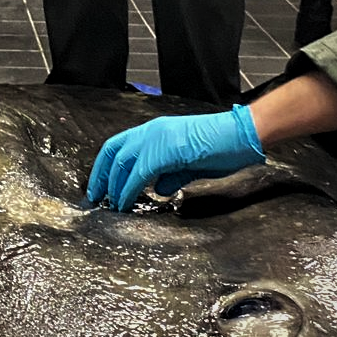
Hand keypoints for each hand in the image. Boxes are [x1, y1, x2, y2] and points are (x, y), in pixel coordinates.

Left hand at [87, 104, 266, 213]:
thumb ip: (171, 174)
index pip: (119, 146)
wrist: (240, 135)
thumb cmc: (221, 147)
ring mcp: (157, 139)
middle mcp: (151, 131)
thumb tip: (158, 189)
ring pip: (122, 163)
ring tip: (111, 205)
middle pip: (113, 153)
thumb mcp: (189, 163)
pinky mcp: (165, 151)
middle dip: (101, 177)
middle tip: (95, 199)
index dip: (105, 167)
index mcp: (155, 131)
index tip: (99, 186)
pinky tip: (126, 203)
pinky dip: (128, 190)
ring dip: (114, 187)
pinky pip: (138, 174)